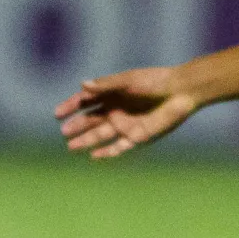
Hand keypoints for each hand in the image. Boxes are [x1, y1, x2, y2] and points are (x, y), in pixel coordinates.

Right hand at [55, 66, 199, 158]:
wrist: (180, 92)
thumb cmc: (154, 81)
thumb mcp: (127, 81)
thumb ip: (106, 85)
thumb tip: (82, 85)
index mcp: (111, 93)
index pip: (85, 101)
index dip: (71, 107)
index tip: (57, 114)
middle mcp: (116, 109)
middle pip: (90, 120)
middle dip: (76, 126)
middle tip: (63, 132)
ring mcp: (126, 124)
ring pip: (101, 135)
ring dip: (86, 141)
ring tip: (70, 146)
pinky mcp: (138, 136)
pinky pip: (119, 147)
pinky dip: (107, 152)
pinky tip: (94, 156)